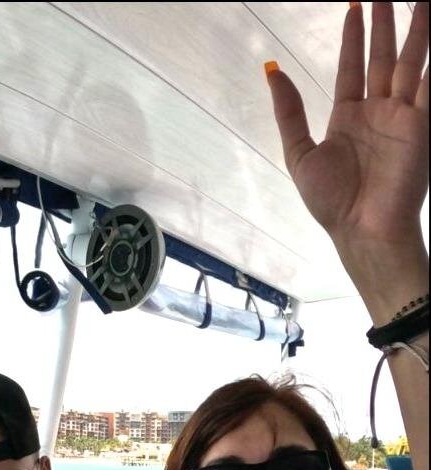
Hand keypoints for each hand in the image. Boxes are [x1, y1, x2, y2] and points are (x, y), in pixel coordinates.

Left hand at [266, 2, 428, 296]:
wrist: (360, 229)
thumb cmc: (329, 201)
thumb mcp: (299, 151)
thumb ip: (289, 110)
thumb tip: (271, 70)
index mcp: (348, 116)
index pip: (351, 66)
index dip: (353, 36)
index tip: (355, 5)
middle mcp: (377, 111)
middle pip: (382, 56)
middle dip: (385, 22)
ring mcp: (402, 116)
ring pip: (410, 62)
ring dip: (415, 31)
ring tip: (419, 1)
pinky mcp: (422, 126)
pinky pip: (429, 89)